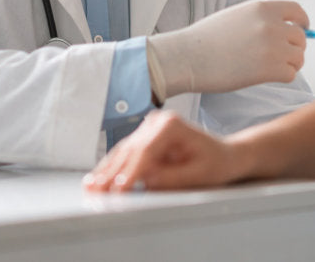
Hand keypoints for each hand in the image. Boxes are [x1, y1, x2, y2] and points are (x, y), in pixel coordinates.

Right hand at [84, 111, 238, 191]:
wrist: (224, 154)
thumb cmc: (216, 162)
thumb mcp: (199, 175)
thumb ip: (171, 178)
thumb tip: (145, 181)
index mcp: (171, 125)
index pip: (145, 151)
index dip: (130, 172)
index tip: (119, 188)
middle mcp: (157, 122)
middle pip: (130, 151)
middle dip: (112, 173)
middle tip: (96, 192)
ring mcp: (148, 128)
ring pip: (123, 151)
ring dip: (106, 170)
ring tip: (90, 186)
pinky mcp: (144, 137)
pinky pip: (125, 153)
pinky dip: (112, 167)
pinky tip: (98, 178)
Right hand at [147, 0, 307, 100]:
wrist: (188, 57)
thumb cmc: (206, 39)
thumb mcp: (236, 15)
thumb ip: (260, 18)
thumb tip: (282, 28)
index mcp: (262, 8)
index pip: (297, 11)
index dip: (302, 22)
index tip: (302, 29)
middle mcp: (271, 24)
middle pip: (300, 37)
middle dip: (294, 47)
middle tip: (280, 56)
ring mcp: (272, 47)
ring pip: (299, 57)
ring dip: (290, 64)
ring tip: (271, 67)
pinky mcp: (270, 69)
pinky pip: (291, 74)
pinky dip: (283, 77)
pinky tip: (266, 76)